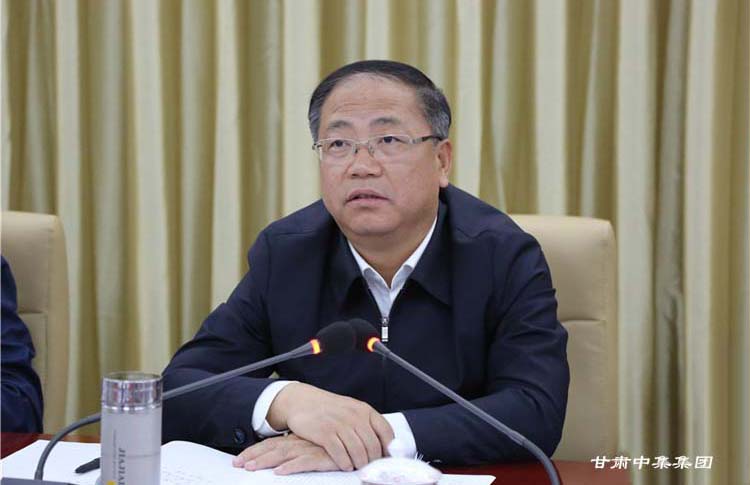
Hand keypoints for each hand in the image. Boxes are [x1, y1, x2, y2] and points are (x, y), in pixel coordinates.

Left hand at [233, 434, 337, 474]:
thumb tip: (282, 461)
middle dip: (254, 456)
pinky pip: (305, 463)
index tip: (239, 459)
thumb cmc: (337, 446)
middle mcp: (302, 442)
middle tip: (237, 464)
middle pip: (273, 448)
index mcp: (298, 440)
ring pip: (284, 455)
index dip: (255, 451)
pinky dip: (291, 467)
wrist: (360, 442)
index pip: (272, 444)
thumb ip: (300, 452)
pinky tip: (280, 472)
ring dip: (266, 461)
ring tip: (251, 468)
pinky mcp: (323, 457)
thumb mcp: (315, 448)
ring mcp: (312, 449)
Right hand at [266, 382, 393, 470]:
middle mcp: (354, 416)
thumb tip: (385, 445)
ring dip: (359, 464)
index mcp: (364, 410)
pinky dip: (345, 463)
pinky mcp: (325, 433)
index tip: (387, 458)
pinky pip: (340, 454)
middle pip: (373, 446)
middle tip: (369, 467)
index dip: (389, 448)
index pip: (386, 431)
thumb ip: (367, 423)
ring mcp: (340, 424)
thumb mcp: (352, 410)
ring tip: (357, 467)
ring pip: (358, 452)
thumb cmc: (330, 409)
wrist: (302, 401)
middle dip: (373, 460)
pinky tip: (345, 466)